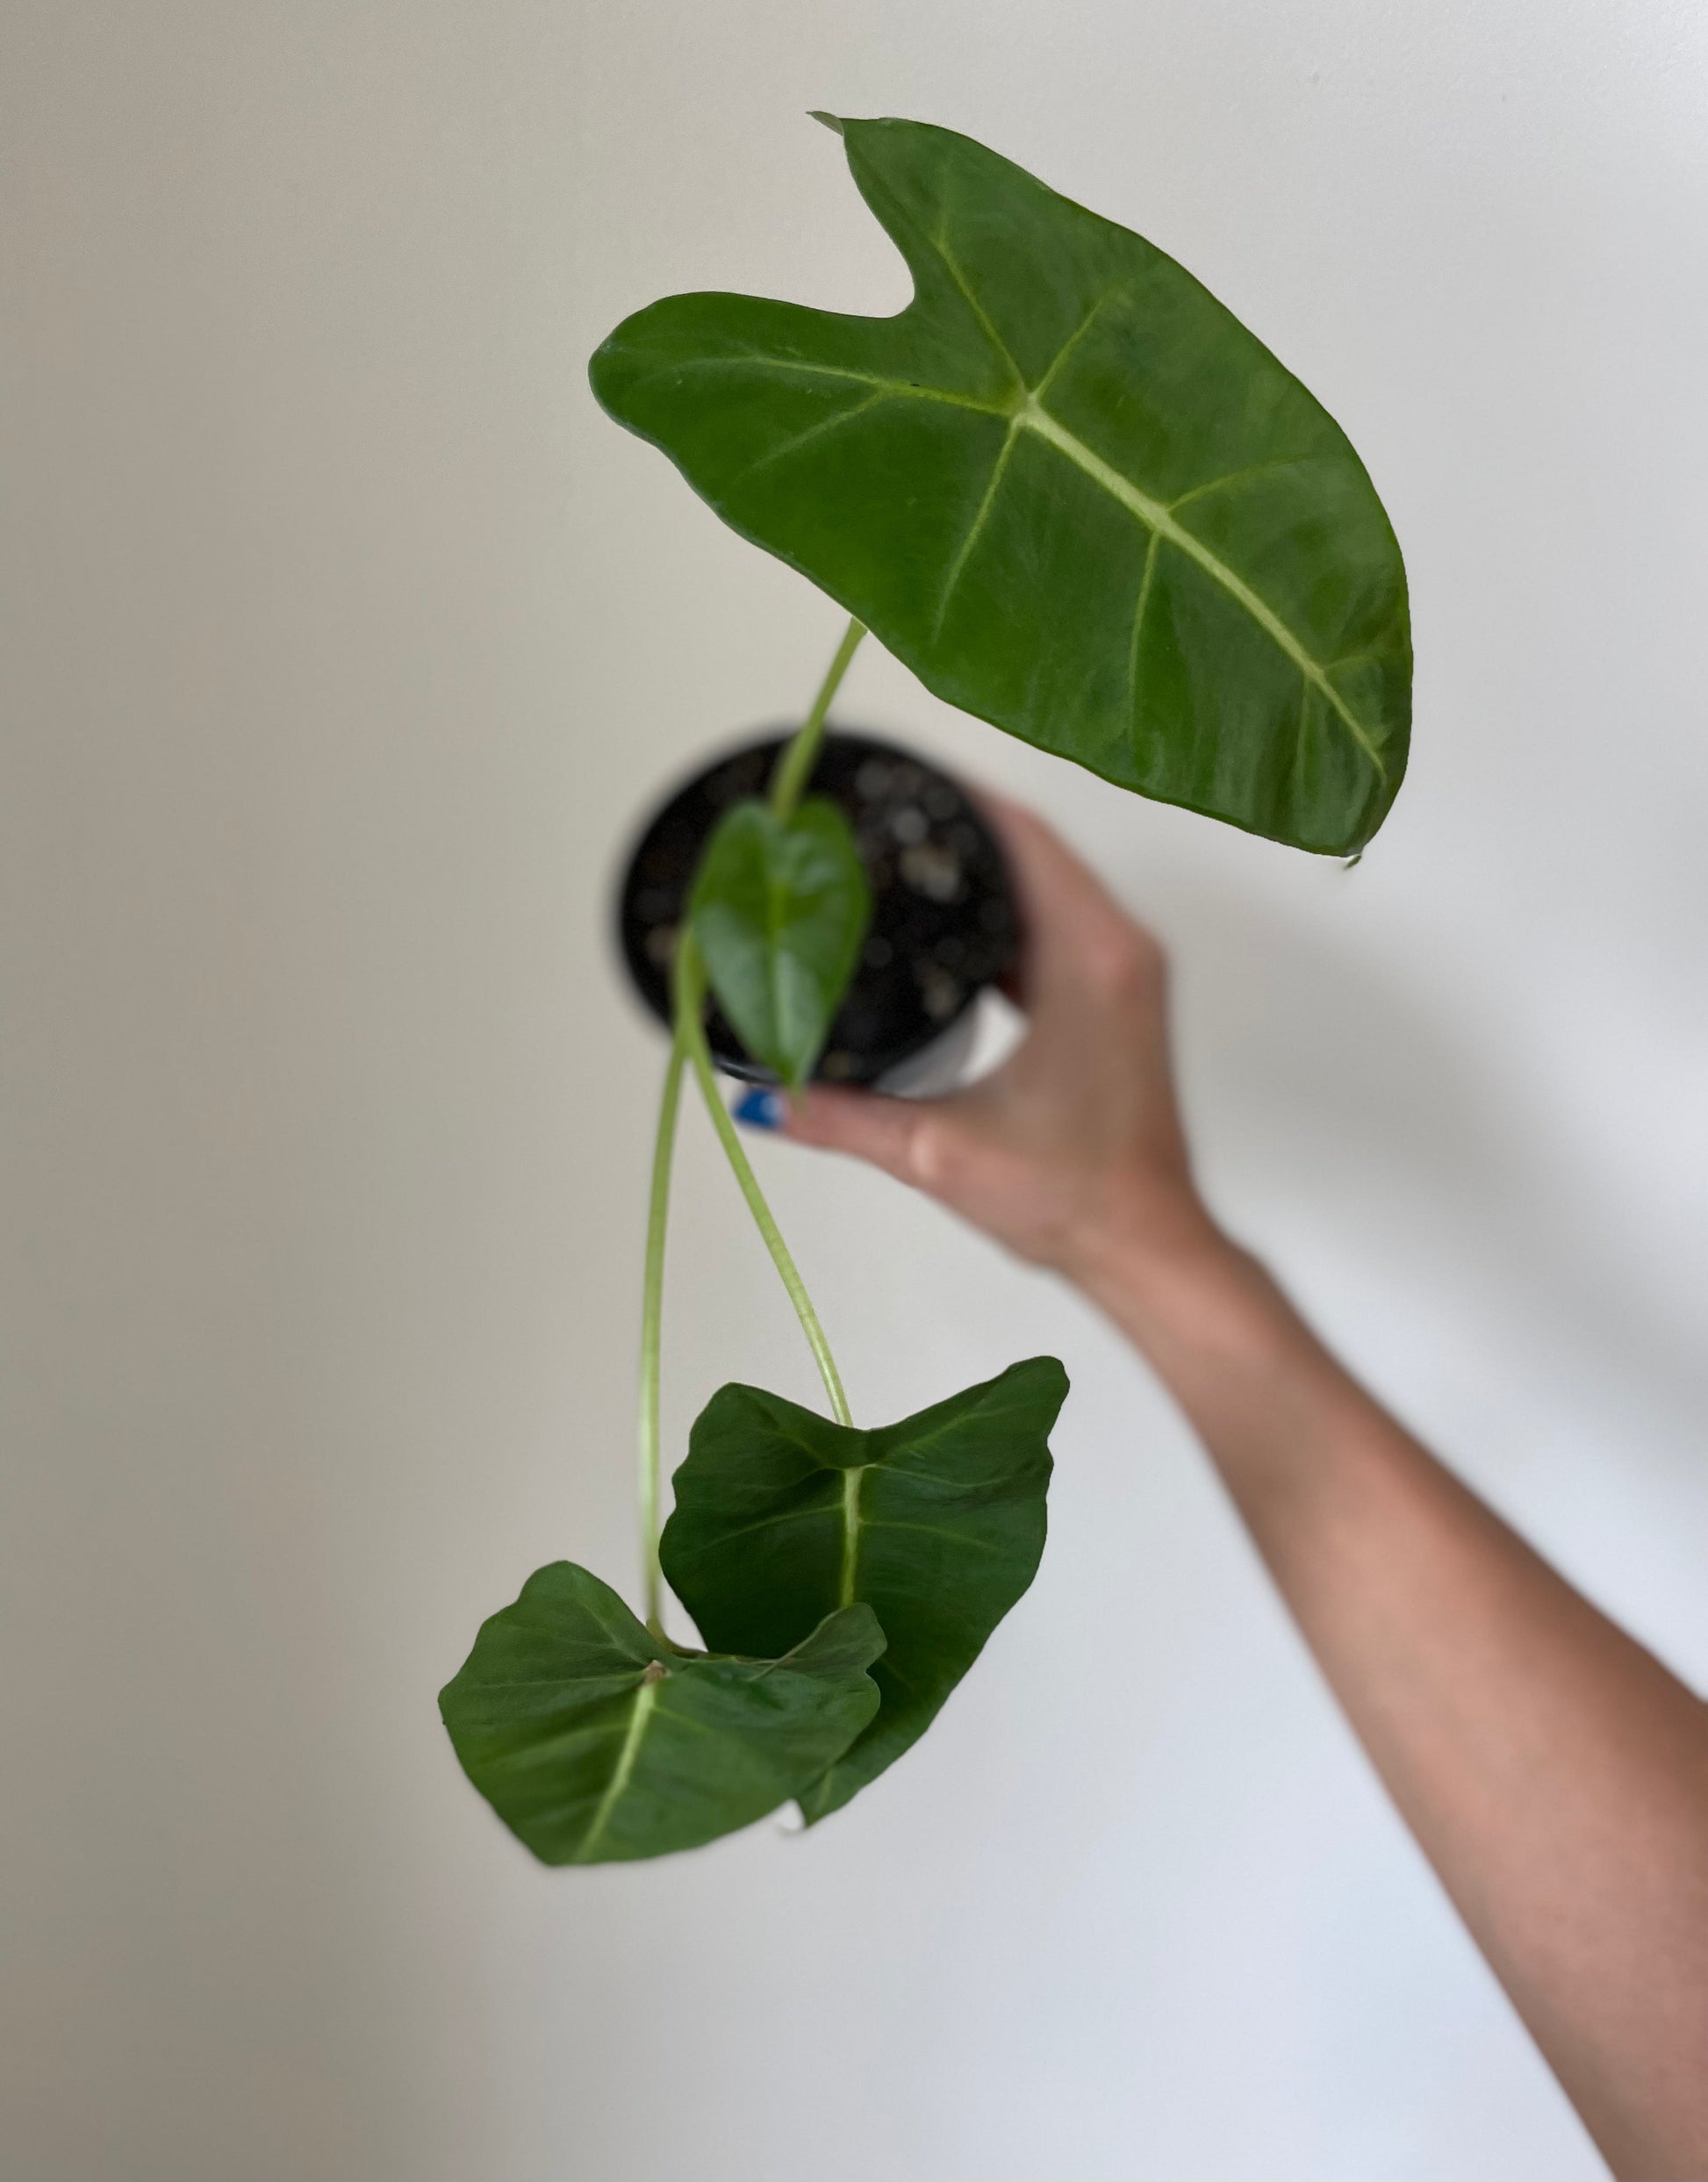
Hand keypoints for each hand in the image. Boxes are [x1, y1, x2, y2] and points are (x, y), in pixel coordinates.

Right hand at [785, 794, 1221, 1291]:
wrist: (1145, 1246)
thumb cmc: (1081, 1199)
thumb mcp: (941, 1153)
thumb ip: (845, 1118)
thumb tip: (766, 1096)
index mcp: (1094, 959)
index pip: (1022, 834)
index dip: (955, 794)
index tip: (896, 771)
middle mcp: (1120, 949)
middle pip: (1032, 844)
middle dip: (957, 819)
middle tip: (879, 806)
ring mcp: (1123, 971)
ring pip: (1045, 881)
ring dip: (982, 863)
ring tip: (901, 851)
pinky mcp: (1114, 996)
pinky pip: (1055, 920)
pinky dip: (1004, 909)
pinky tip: (945, 920)